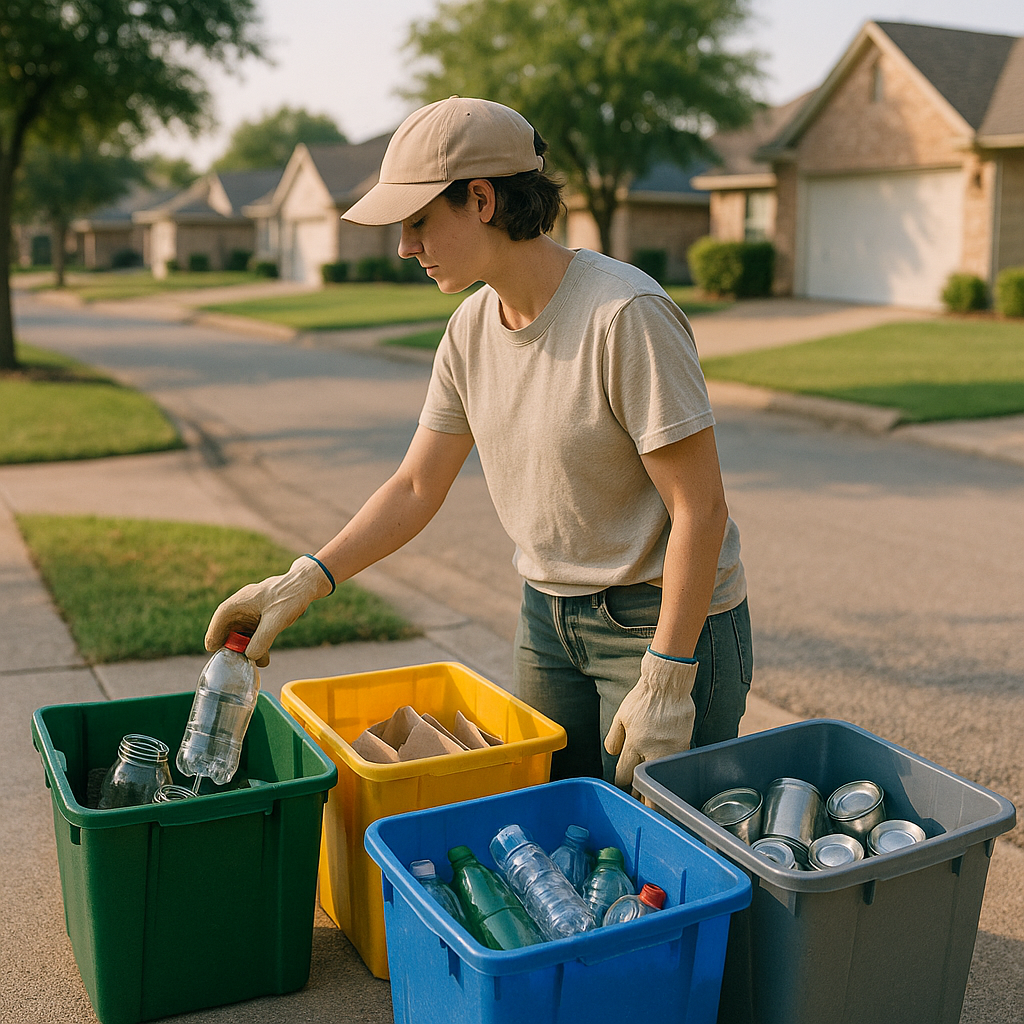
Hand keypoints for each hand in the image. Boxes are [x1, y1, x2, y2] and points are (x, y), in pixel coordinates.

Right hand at [205, 555, 334, 665]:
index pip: (220, 619)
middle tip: (237, 663)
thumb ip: (262, 639)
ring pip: (241, 634)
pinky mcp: (260, 617)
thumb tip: (249, 657)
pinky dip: (256, 645)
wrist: (306, 585)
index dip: (214, 635)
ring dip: (246, 648)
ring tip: (257, 662)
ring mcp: (250, 612)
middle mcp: (242, 606)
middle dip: (232, 646)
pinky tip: (264, 657)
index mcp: (240, 601)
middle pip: (228, 629)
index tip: (212, 650)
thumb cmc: (290, 597)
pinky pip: (252, 634)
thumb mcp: (276, 620)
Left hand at [603, 649, 697, 789]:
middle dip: (642, 799)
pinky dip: (670, 774)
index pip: (624, 774)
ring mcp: (670, 749)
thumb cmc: (643, 698)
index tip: (624, 788)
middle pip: (645, 784)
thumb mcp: (621, 715)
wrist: (667, 684)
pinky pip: (675, 766)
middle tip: (641, 809)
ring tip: (656, 803)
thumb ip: (615, 736)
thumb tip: (613, 753)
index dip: (622, 783)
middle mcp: (651, 749)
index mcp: (634, 742)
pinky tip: (668, 781)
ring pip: (662, 778)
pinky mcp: (684, 745)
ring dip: (658, 791)